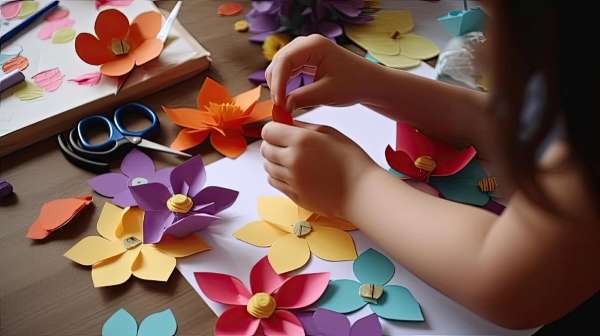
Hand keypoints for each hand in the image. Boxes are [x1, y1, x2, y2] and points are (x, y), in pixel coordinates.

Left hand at [260, 120, 378, 217]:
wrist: (361, 190)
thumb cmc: (350, 159)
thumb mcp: (329, 133)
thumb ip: (303, 127)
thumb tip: (285, 124)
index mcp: (301, 140)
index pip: (268, 131)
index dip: (273, 129)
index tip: (280, 131)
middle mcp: (292, 160)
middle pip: (265, 149)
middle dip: (272, 145)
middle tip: (285, 145)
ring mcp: (291, 180)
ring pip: (267, 166)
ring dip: (274, 161)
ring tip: (291, 159)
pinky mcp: (293, 195)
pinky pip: (274, 182)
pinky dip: (278, 175)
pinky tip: (292, 173)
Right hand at [265, 34, 382, 111]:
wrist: (369, 83)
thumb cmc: (354, 84)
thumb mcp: (327, 93)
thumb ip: (301, 98)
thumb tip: (281, 106)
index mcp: (314, 45)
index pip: (285, 61)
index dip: (278, 83)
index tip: (278, 103)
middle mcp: (306, 44)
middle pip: (279, 62)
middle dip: (276, 85)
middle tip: (279, 108)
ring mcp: (305, 51)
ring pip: (281, 68)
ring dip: (279, 86)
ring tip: (283, 106)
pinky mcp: (305, 61)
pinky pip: (288, 72)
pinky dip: (285, 86)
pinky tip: (288, 99)